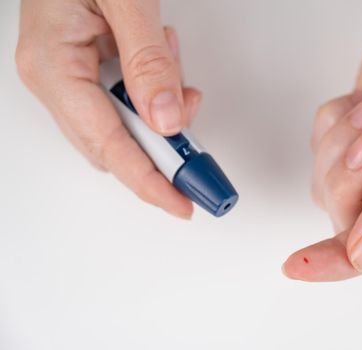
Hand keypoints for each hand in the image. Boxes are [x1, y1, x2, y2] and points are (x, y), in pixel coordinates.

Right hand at [16, 0, 200, 217]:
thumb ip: (147, 59)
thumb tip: (166, 118)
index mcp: (54, 67)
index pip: (108, 146)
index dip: (149, 181)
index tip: (183, 204)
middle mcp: (54, 79)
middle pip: (114, 146)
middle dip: (162, 151)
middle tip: (201, 155)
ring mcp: (68, 75)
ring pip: (123, 126)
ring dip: (160, 114)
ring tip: (172, 66)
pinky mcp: (86, 68)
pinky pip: (126, 101)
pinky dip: (155, 93)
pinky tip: (163, 61)